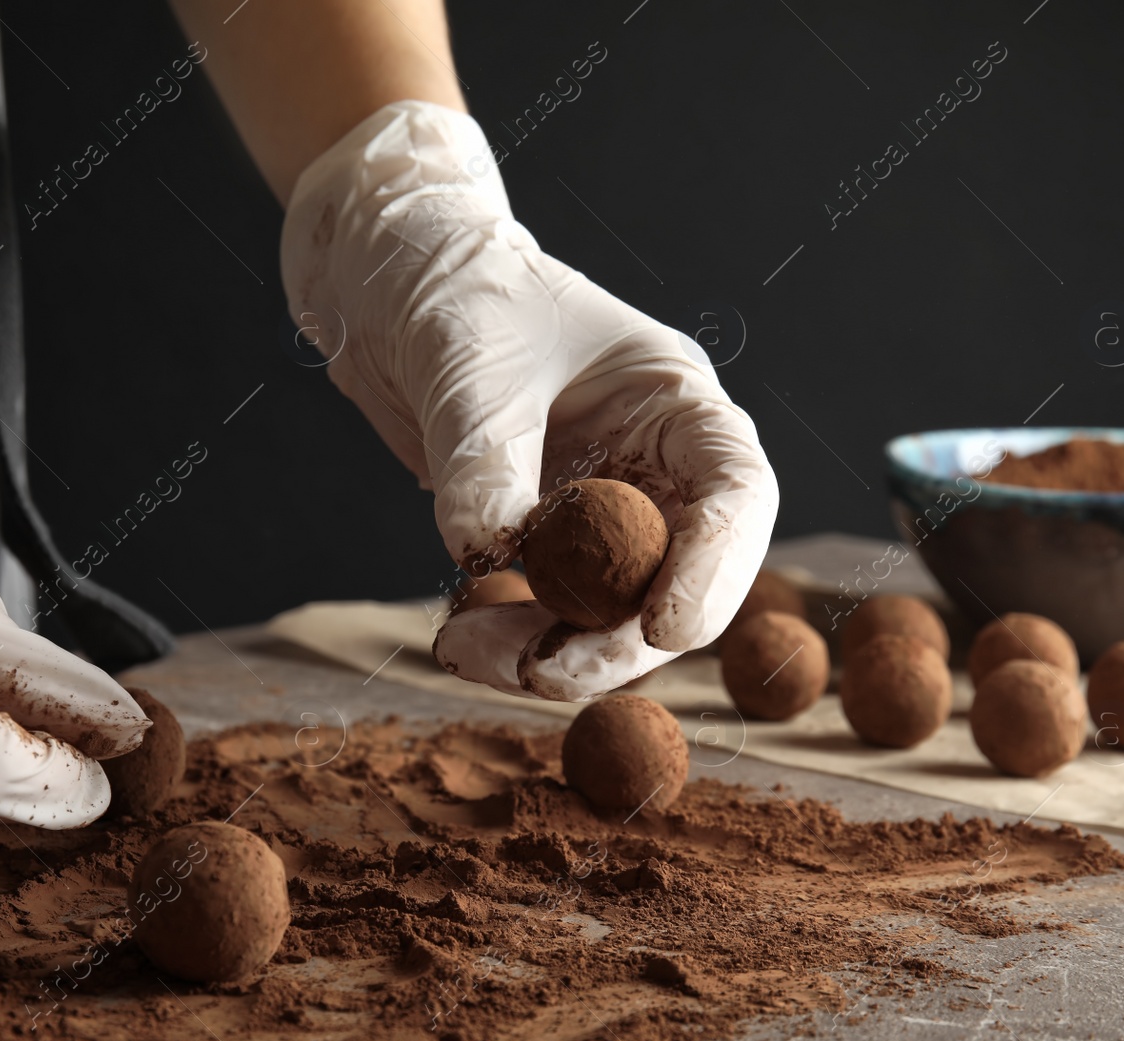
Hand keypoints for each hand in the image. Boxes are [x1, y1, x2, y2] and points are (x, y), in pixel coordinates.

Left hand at [281, 102, 777, 700]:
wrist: (388, 285)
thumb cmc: (457, 292)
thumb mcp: (473, 368)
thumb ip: (486, 462)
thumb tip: (488, 554)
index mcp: (673, 404)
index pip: (734, 495)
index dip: (716, 570)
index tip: (663, 631)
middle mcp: (651, 466)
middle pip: (674, 579)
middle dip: (614, 640)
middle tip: (540, 672)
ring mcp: (598, 509)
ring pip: (606, 613)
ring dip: (547, 648)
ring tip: (464, 649)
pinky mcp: (541, 539)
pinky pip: (544, 610)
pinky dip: (507, 634)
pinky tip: (458, 633)